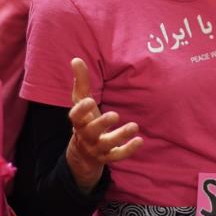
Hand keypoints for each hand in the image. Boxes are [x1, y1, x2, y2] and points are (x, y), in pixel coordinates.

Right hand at [65, 58, 142, 191]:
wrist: (82, 153)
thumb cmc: (84, 120)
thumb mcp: (81, 102)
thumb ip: (81, 82)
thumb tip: (76, 59)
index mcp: (78, 121)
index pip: (75, 116)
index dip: (81, 110)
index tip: (89, 100)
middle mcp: (86, 136)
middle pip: (91, 131)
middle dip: (101, 124)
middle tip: (114, 115)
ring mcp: (96, 148)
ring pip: (107, 145)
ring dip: (120, 136)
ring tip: (134, 126)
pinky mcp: (108, 157)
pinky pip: (117, 156)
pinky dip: (128, 149)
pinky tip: (140, 140)